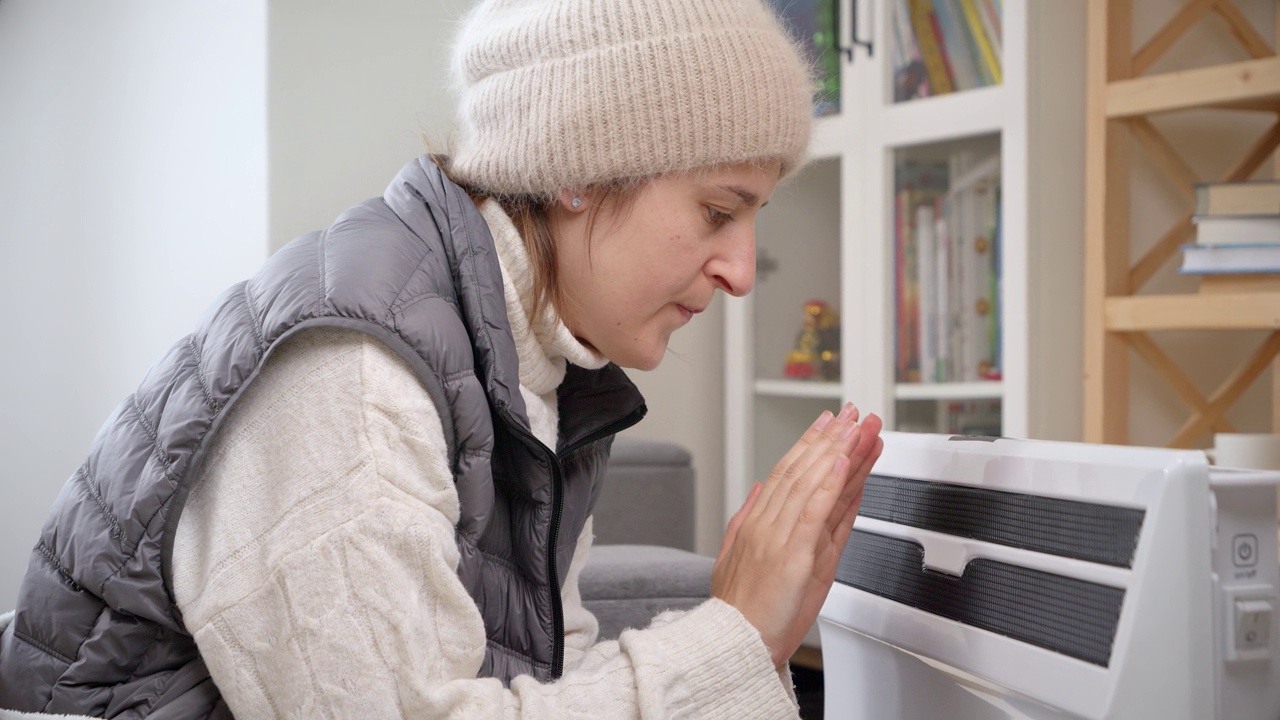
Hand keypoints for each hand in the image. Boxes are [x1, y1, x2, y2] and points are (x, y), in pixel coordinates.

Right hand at [711, 403, 883, 667]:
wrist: (734, 644)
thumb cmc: (743, 611)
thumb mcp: (737, 556)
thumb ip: (750, 518)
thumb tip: (759, 487)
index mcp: (758, 524)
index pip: (788, 473)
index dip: (810, 445)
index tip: (828, 424)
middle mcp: (768, 524)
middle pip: (803, 471)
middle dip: (830, 439)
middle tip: (852, 413)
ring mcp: (780, 538)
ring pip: (812, 483)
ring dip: (838, 451)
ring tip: (857, 427)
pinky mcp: (794, 556)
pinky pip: (815, 512)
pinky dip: (829, 484)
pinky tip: (843, 462)